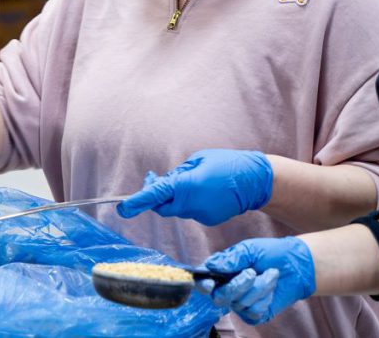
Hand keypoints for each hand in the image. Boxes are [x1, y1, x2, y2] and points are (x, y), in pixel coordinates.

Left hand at [116, 149, 272, 225]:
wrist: (256, 181)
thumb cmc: (228, 164)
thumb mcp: (199, 160)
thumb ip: (179, 174)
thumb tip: (166, 183)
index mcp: (186, 186)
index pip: (155, 196)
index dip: (136, 202)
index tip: (122, 208)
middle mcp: (191, 205)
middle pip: (162, 206)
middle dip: (155, 195)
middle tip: (153, 178)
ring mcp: (200, 215)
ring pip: (177, 208)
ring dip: (177, 196)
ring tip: (195, 179)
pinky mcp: (208, 219)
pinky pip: (191, 211)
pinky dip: (192, 201)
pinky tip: (207, 190)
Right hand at [199, 237, 315, 324]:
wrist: (296, 264)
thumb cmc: (271, 253)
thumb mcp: (250, 249)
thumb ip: (231, 257)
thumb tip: (211, 265)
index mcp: (222, 272)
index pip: (204, 282)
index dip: (203, 285)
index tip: (210, 285)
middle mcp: (228, 289)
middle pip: (220, 297)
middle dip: (238, 285)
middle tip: (253, 272)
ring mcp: (240, 304)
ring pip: (241, 303)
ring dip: (260, 287)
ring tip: (270, 274)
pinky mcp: (254, 314)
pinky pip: (254, 311)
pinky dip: (266, 297)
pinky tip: (272, 288)